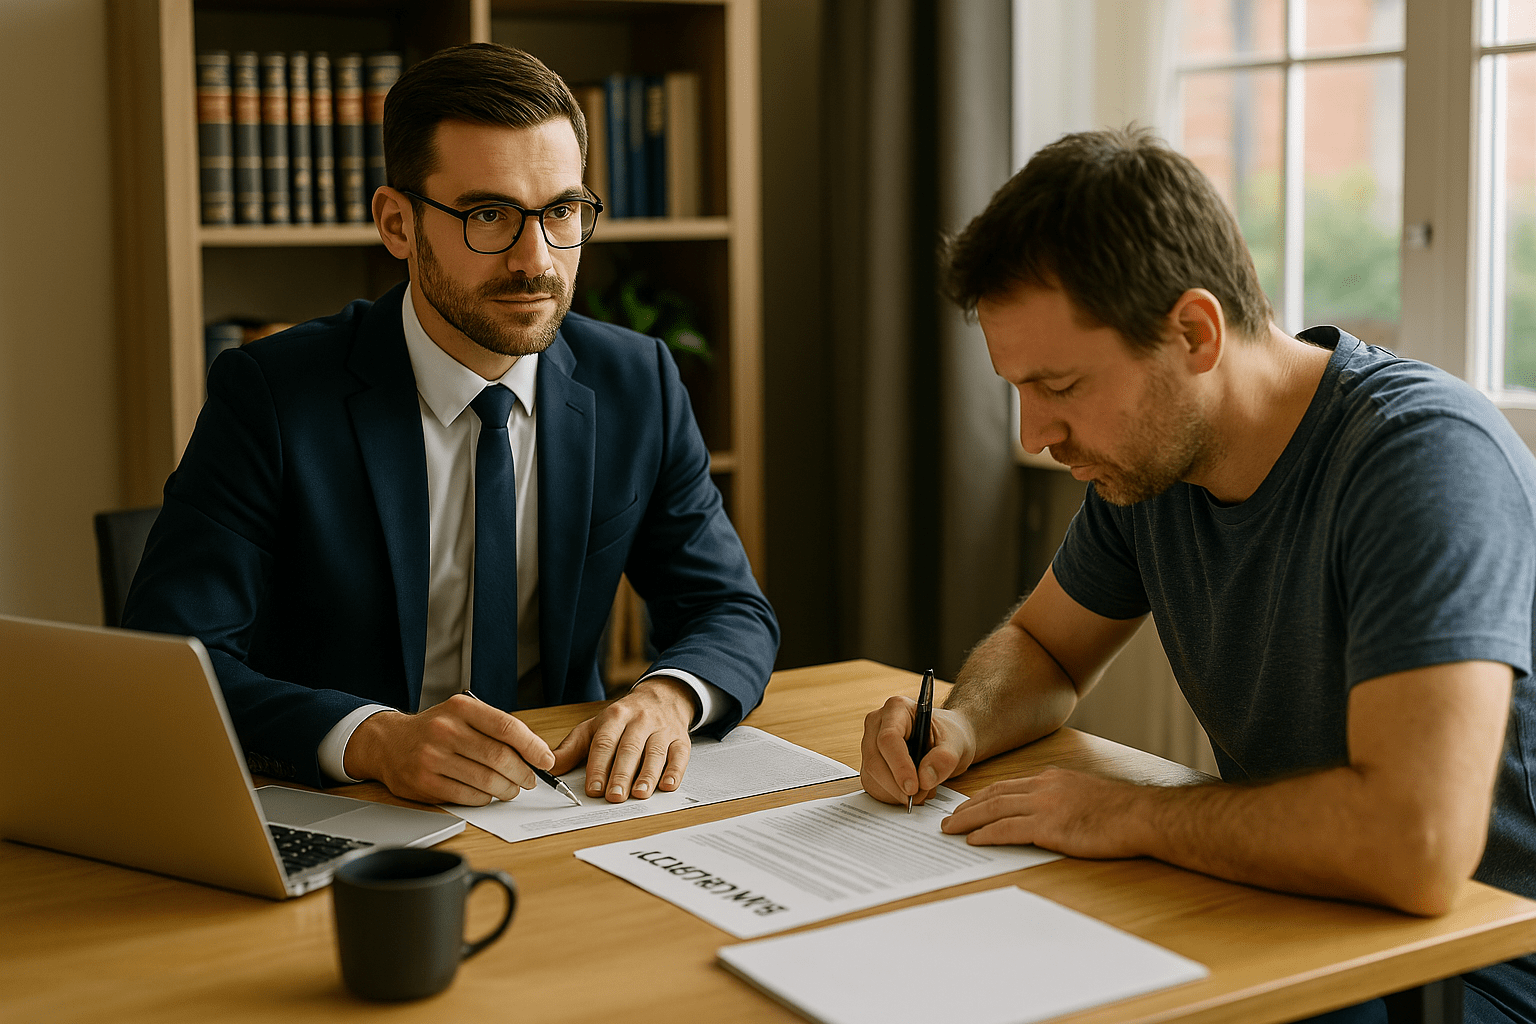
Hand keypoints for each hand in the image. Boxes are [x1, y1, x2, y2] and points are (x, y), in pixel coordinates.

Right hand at [343, 694, 554, 805]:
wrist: (389, 743)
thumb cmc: (435, 729)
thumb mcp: (463, 715)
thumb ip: (496, 728)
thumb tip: (535, 752)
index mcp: (461, 708)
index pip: (507, 727)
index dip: (533, 747)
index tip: (546, 760)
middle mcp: (446, 730)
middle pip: (499, 757)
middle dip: (523, 773)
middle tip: (529, 780)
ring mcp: (433, 757)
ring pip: (487, 780)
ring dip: (507, 789)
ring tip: (511, 789)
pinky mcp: (425, 783)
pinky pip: (469, 796)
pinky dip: (485, 798)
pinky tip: (487, 794)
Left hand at [550, 677, 694, 801]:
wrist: (661, 697)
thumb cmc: (624, 719)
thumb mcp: (594, 727)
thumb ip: (572, 749)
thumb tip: (549, 767)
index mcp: (614, 716)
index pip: (605, 742)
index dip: (598, 766)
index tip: (594, 788)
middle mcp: (639, 720)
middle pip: (630, 748)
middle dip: (621, 774)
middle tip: (614, 796)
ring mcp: (662, 729)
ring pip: (655, 752)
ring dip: (648, 775)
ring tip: (639, 794)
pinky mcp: (680, 739)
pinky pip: (679, 755)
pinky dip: (675, 771)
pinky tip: (667, 785)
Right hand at [860, 697, 976, 806]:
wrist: (946, 741)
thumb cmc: (948, 735)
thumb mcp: (956, 744)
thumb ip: (944, 759)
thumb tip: (924, 779)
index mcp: (897, 709)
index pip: (888, 738)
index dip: (899, 765)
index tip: (913, 787)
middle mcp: (878, 723)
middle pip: (875, 760)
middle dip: (896, 785)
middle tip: (920, 796)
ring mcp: (870, 744)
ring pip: (871, 776)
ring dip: (896, 793)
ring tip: (922, 790)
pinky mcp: (869, 764)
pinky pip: (873, 786)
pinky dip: (892, 796)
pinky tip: (911, 791)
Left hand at [940, 767, 1148, 858]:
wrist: (1142, 816)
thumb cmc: (1120, 812)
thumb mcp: (1085, 794)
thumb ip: (1060, 799)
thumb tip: (1042, 815)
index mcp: (1051, 778)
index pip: (1006, 786)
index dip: (982, 796)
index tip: (966, 805)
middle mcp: (1044, 787)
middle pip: (994, 794)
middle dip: (967, 807)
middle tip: (948, 819)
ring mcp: (1046, 805)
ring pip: (994, 809)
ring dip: (968, 820)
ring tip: (950, 830)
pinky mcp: (1050, 826)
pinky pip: (1009, 829)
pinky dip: (987, 834)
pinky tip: (974, 840)